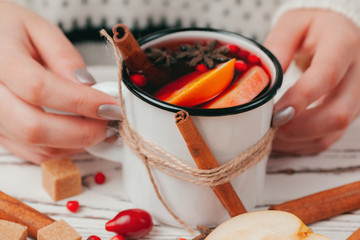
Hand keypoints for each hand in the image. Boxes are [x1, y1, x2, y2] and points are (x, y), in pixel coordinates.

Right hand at [0, 3, 120, 163]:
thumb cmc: (8, 31)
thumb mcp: (39, 29)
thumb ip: (64, 57)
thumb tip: (88, 87)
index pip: (39, 88)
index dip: (81, 102)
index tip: (110, 105)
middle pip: (35, 127)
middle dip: (82, 131)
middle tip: (108, 122)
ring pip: (36, 146)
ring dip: (76, 143)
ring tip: (98, 126)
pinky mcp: (0, 134)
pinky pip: (34, 153)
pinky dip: (63, 148)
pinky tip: (78, 133)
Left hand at [264, 9, 359, 154]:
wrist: (335, 33)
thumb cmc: (311, 27)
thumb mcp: (291, 26)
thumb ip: (277, 48)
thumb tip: (262, 81)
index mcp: (343, 45)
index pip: (327, 76)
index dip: (301, 99)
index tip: (274, 113)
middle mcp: (358, 74)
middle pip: (338, 113)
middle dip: (298, 128)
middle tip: (268, 127)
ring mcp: (356, 97)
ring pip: (333, 131)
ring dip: (297, 140)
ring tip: (268, 134)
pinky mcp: (348, 112)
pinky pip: (328, 138)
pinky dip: (301, 144)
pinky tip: (281, 138)